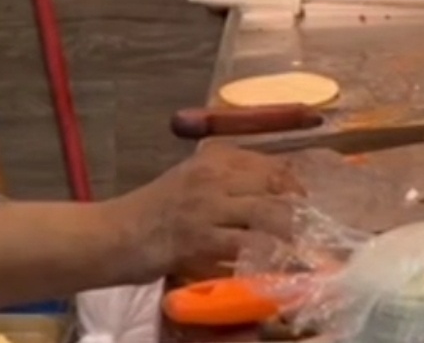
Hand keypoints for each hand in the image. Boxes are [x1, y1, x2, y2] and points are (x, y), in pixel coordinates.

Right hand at [120, 145, 302, 283]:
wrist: (114, 234)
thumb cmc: (154, 210)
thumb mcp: (191, 180)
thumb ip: (226, 180)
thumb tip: (269, 192)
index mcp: (214, 159)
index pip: (271, 164)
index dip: (294, 185)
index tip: (304, 203)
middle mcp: (214, 176)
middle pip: (275, 185)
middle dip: (299, 209)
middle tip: (309, 229)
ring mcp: (207, 206)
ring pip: (267, 213)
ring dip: (289, 233)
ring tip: (300, 248)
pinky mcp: (200, 238)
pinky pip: (246, 244)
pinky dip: (265, 254)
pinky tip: (274, 264)